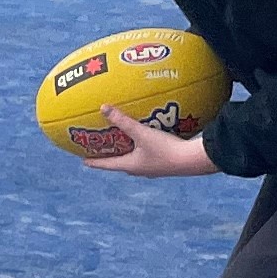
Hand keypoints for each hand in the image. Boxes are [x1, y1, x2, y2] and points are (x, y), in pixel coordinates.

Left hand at [73, 108, 215, 177]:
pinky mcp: (165, 163)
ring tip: (121, 141)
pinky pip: (147, 156)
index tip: (83, 161)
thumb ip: (123, 121)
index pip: (107, 165)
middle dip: (110, 155)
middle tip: (101, 147)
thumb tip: (103, 108)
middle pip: (120, 162)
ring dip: (126, 151)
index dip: (95, 162)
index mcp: (131, 166)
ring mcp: (153, 168)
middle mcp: (140, 169)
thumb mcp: (141, 133)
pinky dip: (141, 148)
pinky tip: (146, 139)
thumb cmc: (165, 149)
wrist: (193, 160)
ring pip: (134, 160)